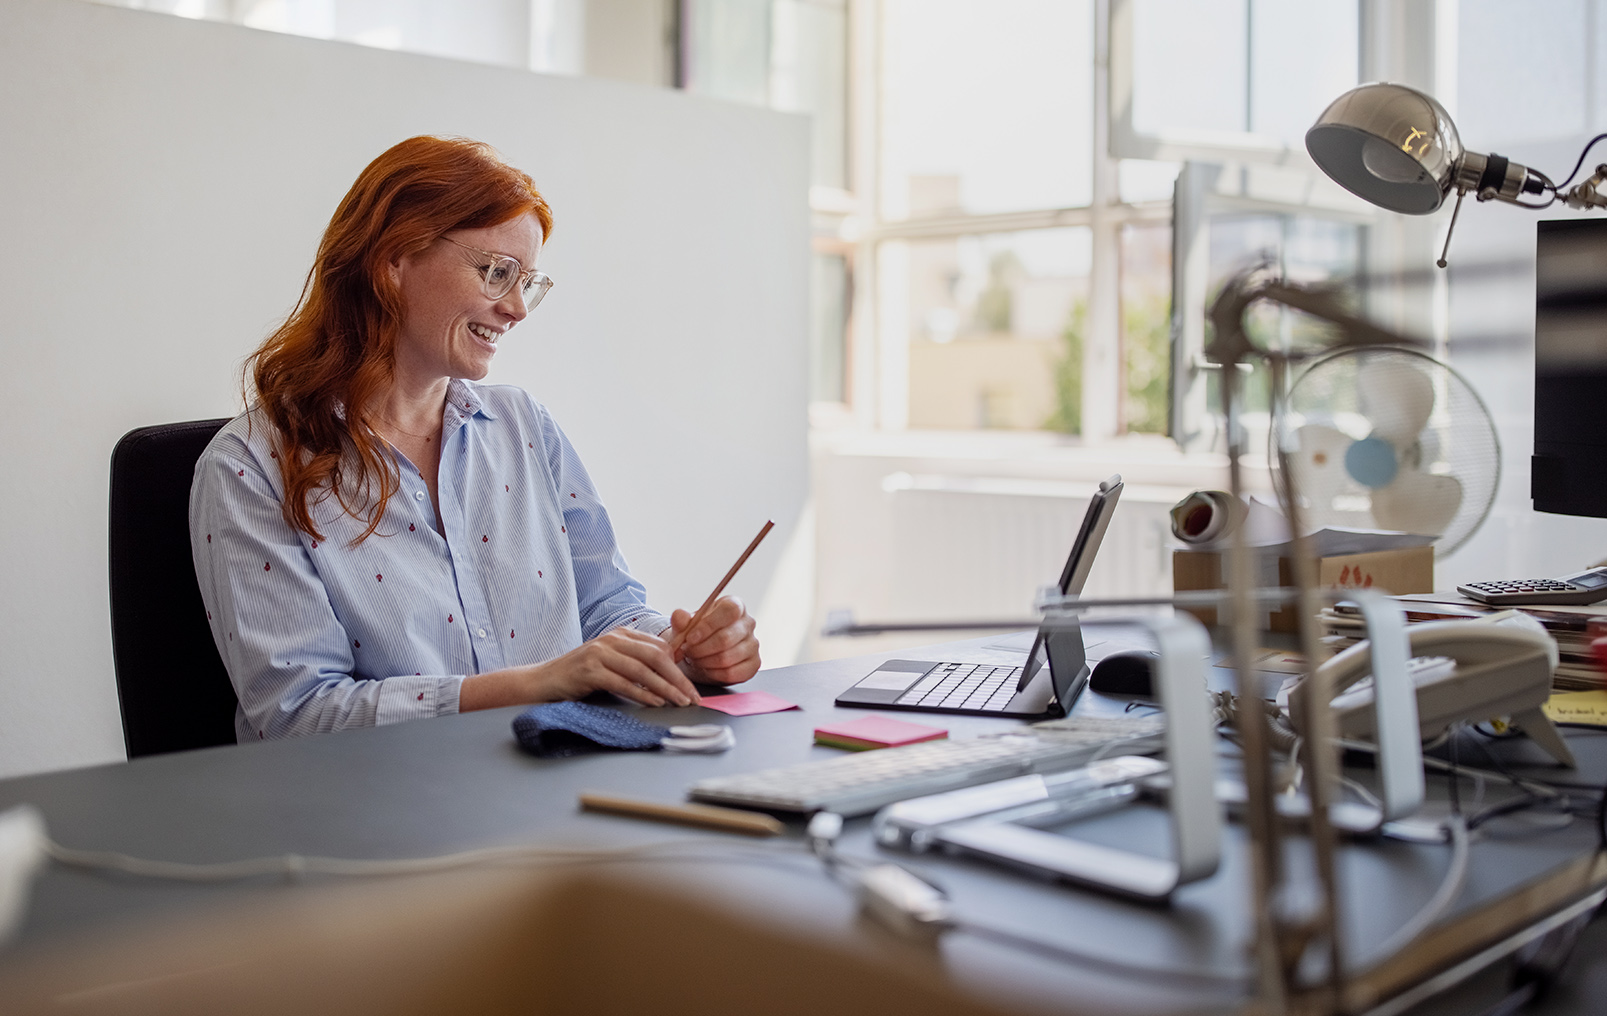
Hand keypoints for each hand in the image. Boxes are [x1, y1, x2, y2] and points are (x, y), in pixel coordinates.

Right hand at [460, 627, 699, 709]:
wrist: (544, 681)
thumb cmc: (582, 676)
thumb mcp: (612, 663)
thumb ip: (636, 664)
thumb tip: (671, 676)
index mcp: (622, 635)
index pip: (660, 648)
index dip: (680, 667)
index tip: (693, 687)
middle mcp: (613, 639)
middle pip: (656, 657)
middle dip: (678, 678)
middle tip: (693, 698)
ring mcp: (600, 653)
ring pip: (642, 670)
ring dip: (665, 688)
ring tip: (680, 702)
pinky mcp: (590, 670)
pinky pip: (623, 682)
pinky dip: (642, 693)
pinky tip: (655, 703)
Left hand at [668, 596, 759, 685]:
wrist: (703, 652)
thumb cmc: (697, 634)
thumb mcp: (685, 625)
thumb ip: (681, 620)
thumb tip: (680, 615)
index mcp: (734, 605)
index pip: (729, 611)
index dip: (708, 625)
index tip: (690, 638)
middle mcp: (748, 623)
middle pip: (726, 638)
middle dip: (701, 649)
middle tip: (688, 651)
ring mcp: (753, 644)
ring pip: (727, 658)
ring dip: (705, 662)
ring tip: (695, 659)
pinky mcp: (754, 664)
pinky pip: (732, 673)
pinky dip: (714, 674)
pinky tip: (707, 668)